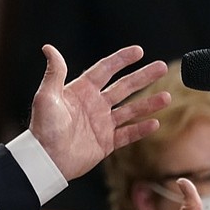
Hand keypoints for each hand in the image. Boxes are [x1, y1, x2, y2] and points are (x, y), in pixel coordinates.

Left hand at [28, 44, 169, 180]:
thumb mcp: (46, 96)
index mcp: (81, 91)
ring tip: (166, 97)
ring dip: (148, 103)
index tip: (139, 51)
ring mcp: (101, 124)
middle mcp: (94, 105)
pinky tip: (155, 123)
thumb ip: (54, 73)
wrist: (45, 160)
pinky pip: (127, 134)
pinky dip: (141, 129)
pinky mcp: (105, 143)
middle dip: (143, 77)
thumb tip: (49, 48)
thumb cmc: (43, 128)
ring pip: (130, 110)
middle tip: (161, 67)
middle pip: (124, 87)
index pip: (106, 70)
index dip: (122, 60)